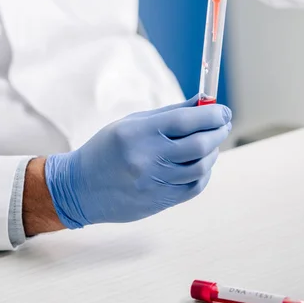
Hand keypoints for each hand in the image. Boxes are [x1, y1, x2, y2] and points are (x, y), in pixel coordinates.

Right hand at [44, 97, 231, 228]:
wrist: (80, 188)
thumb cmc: (108, 149)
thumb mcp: (133, 123)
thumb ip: (171, 113)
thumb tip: (205, 101)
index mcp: (139, 133)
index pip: (187, 120)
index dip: (212, 115)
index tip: (223, 111)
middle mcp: (148, 158)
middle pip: (200, 144)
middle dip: (218, 131)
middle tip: (222, 125)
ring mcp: (154, 182)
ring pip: (201, 167)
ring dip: (213, 153)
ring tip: (209, 144)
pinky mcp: (159, 201)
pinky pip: (194, 187)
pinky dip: (204, 173)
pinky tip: (200, 164)